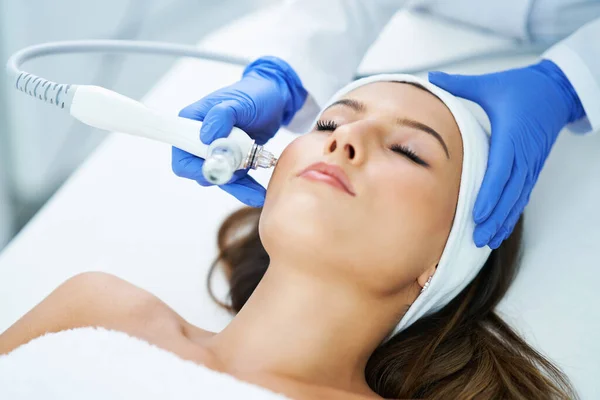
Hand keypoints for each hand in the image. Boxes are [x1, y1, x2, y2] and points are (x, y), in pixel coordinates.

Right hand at [172, 56, 306, 206]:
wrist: (275, 99)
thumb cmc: (254, 94)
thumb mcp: (239, 102)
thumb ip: (221, 115)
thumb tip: (205, 136)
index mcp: (192, 122)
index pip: (181, 154)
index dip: (194, 167)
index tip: (216, 166)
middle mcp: (200, 139)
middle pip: (200, 171)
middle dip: (221, 177)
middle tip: (242, 172)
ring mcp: (217, 152)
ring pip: (220, 179)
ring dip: (237, 187)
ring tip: (258, 193)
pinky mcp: (233, 160)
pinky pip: (236, 179)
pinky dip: (246, 188)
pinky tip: (257, 193)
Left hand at [429, 60, 584, 248]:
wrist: (557, 90)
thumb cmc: (521, 87)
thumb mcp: (489, 84)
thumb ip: (459, 85)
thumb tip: (431, 78)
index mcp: (511, 136)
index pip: (500, 171)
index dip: (489, 195)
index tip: (477, 214)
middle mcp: (523, 154)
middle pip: (508, 192)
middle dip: (493, 217)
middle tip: (477, 238)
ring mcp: (530, 163)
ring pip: (516, 197)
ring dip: (503, 220)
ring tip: (487, 240)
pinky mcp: (532, 167)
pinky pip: (522, 194)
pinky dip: (512, 212)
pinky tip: (501, 228)